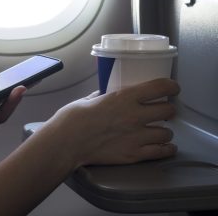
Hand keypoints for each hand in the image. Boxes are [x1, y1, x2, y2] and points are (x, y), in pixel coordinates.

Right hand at [50, 78, 179, 167]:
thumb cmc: (74, 117)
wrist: (67, 142)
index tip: (172, 88)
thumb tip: (108, 92)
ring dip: (164, 131)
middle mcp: (135, 115)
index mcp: (124, 97)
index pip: (160, 87)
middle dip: (167, 109)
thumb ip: (104, 96)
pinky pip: (161, 151)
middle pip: (168, 110)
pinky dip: (165, 148)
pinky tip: (163, 146)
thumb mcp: (90, 98)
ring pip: (167, 133)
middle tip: (161, 111)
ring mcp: (137, 136)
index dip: (171, 86)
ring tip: (158, 131)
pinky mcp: (134, 154)